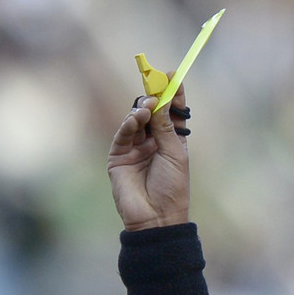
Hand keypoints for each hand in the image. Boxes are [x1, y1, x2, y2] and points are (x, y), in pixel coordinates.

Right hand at [108, 80, 190, 230]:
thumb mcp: (175, 154)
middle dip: (153, 97)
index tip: (172, 76)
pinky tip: (136, 119)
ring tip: (146, 107)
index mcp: (171, 143)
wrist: (157, 218)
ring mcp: (134, 149)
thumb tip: (160, 99)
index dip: (171, 95)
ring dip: (140, 110)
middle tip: (154, 85)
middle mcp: (153, 143)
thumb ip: (166, 126)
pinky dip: (128, 124)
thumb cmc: (172, 189)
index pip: (171, 113)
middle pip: (150, 112)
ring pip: (135, 120)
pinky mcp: (118, 157)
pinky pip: (122, 134)